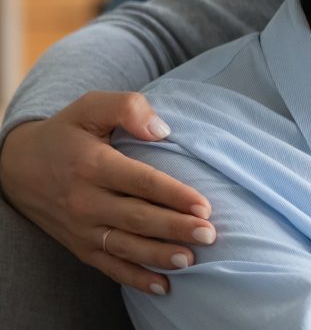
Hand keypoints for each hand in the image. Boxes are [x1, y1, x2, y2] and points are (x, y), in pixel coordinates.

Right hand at [0, 91, 215, 294]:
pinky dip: (134, 278)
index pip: (141, 182)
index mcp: (93, 165)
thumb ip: (127, 108)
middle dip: (175, 229)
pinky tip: (162, 285)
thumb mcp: (90, 106)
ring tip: (191, 260)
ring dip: (159, 256)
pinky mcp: (78, 245)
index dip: (174, 195)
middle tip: (209, 234)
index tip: (204, 205)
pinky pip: (108, 266)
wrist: (16, 166)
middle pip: (138, 218)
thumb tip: (161, 131)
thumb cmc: (65, 133)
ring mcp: (81, 227)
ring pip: (126, 246)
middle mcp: (86, 200)